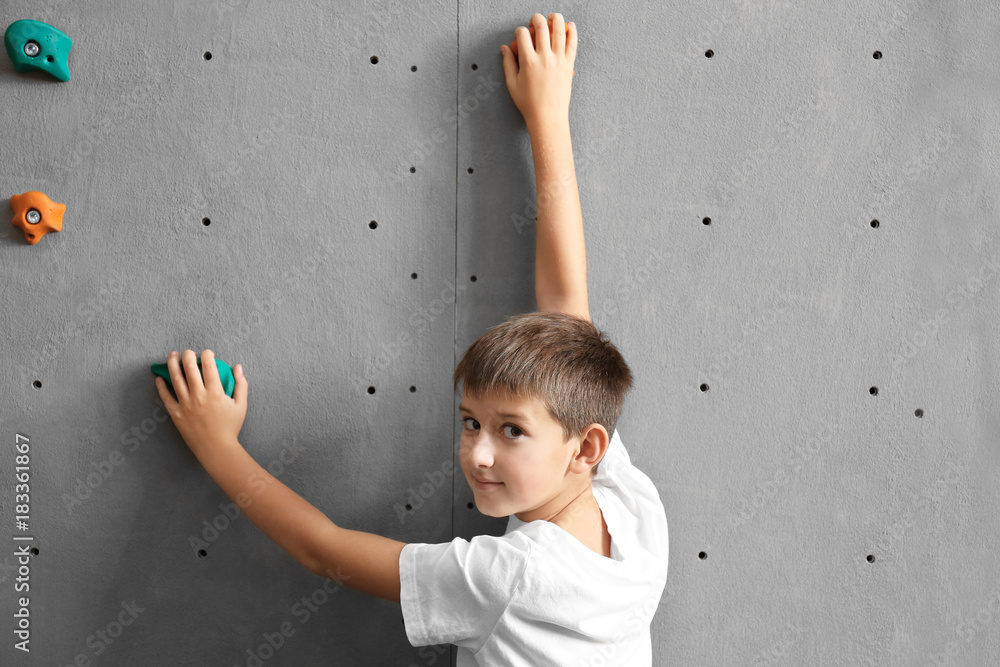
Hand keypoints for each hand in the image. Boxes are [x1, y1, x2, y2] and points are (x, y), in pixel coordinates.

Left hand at [154, 349, 248, 458]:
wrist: (216, 448)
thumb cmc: (230, 427)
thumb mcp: (241, 405)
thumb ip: (241, 384)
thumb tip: (238, 367)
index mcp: (215, 392)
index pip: (209, 365)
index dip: (207, 354)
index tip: (207, 353)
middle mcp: (198, 396)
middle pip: (190, 368)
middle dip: (188, 355)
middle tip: (188, 352)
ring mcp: (185, 404)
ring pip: (176, 379)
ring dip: (173, 364)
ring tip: (172, 355)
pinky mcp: (176, 414)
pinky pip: (166, 397)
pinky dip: (161, 387)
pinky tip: (159, 378)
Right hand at [500, 13, 576, 130]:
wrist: (548, 117)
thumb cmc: (529, 103)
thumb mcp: (512, 84)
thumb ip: (508, 63)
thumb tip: (504, 48)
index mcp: (528, 62)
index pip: (523, 34)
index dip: (519, 31)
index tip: (520, 34)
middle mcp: (544, 58)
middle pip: (541, 27)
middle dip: (536, 19)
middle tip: (535, 20)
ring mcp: (558, 60)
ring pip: (560, 30)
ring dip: (556, 18)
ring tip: (553, 16)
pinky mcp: (568, 65)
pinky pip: (573, 43)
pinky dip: (572, 32)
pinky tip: (570, 25)